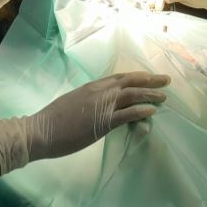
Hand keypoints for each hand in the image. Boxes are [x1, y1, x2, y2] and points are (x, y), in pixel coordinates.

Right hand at [24, 72, 168, 160]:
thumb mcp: (74, 102)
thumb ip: (90, 102)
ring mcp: (101, 106)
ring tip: (163, 97)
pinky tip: (151, 111)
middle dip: (150, 80)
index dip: (137, 76)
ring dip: (150, 95)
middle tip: (166, 80)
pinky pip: (126, 114)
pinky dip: (141, 111)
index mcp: (92, 86)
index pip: (120, 77)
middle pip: (130, 82)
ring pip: (132, 95)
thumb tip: (101, 106)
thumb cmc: (52, 120)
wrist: (40, 130)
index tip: (150, 77)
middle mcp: (99, 92)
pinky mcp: (102, 122)